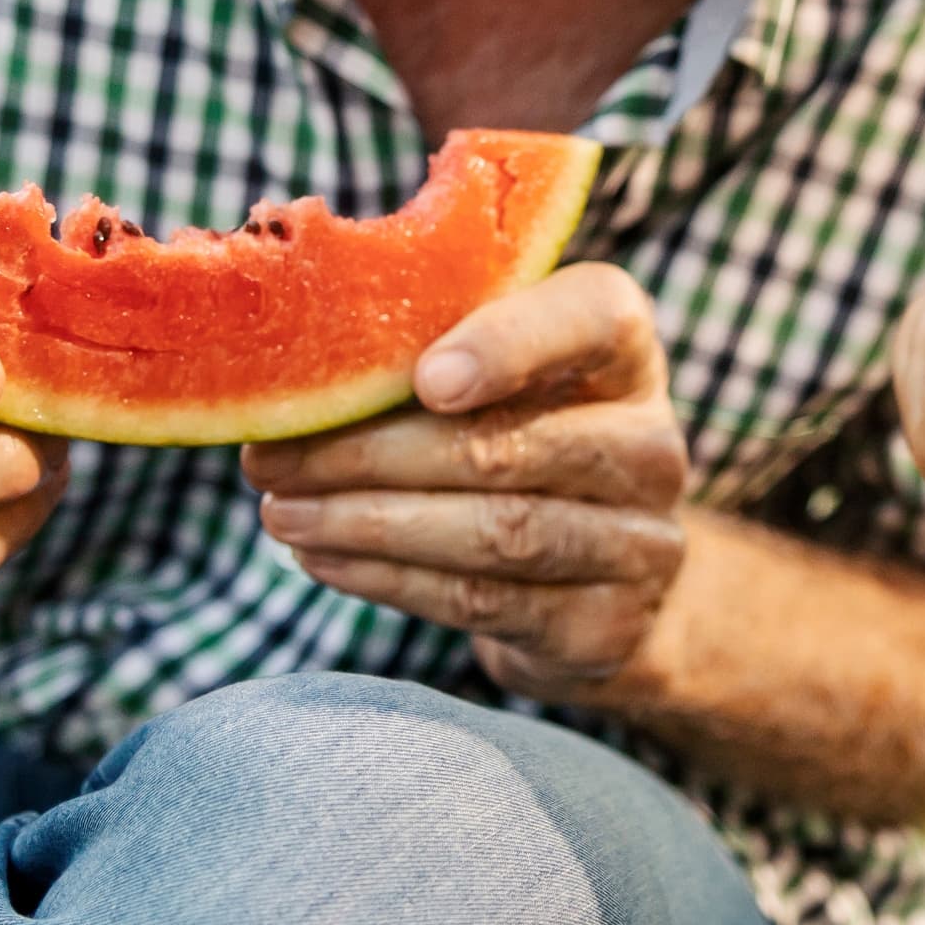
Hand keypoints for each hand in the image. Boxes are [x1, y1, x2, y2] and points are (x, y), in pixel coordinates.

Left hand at [243, 261, 688, 706]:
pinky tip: (323, 558)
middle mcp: (650, 446)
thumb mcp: (504, 372)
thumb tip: (286, 297)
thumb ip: (431, 339)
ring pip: (496, 533)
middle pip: (513, 447)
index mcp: (626, 352)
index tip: (424, 377)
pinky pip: (483, 602)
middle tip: (273, 459)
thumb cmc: (525, 437)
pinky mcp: (603, 627)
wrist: (611, 575)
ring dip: (370, 525)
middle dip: (375, 454)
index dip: (509, 344)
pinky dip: (390, 581)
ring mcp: (639, 545)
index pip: (591, 319)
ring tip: (282, 514)